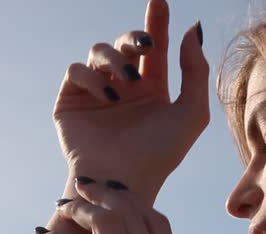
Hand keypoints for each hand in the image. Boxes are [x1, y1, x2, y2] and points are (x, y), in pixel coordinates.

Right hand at [53, 0, 209, 203]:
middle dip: (134, 37)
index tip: (159, 0)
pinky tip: (107, 95)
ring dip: (113, 58)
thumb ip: (196, 72)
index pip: (153, 48)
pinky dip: (91, 77)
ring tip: (127, 82)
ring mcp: (94, 94)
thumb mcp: (191, 114)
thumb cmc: (160, 156)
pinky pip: (75, 71)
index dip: (156, 22)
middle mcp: (122, 88)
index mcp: (151, 90)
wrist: (123, 183)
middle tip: (145, 45)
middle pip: (124, 44)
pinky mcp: (70, 102)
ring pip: (97, 51)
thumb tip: (191, 29)